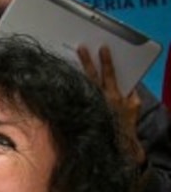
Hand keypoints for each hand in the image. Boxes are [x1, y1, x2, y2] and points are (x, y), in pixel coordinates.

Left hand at [77, 45, 143, 164]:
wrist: (115, 144)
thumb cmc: (123, 123)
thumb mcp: (133, 106)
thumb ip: (129, 92)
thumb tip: (126, 80)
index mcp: (114, 95)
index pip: (110, 74)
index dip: (106, 60)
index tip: (102, 47)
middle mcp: (99, 99)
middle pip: (91, 76)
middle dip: (87, 61)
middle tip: (80, 47)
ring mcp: (88, 105)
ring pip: (80, 84)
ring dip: (75, 71)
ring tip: (68, 59)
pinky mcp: (79, 112)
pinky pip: (72, 96)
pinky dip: (66, 87)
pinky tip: (59, 79)